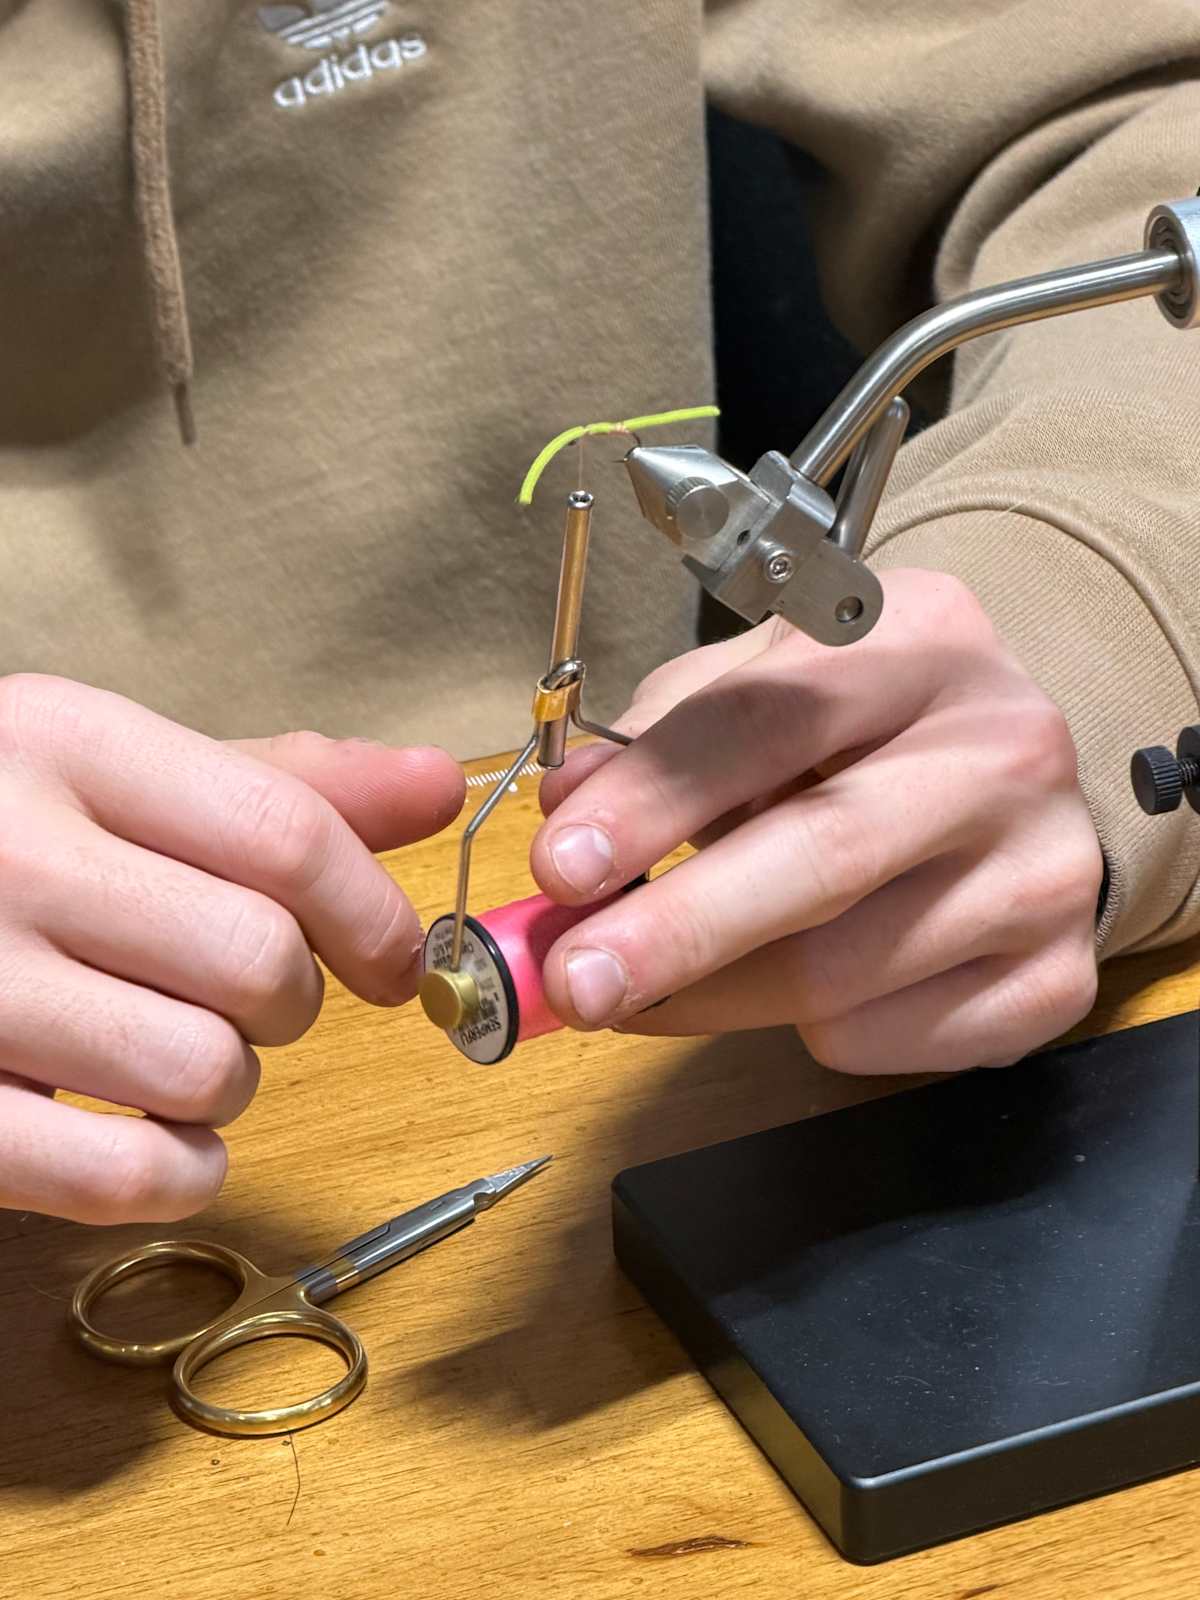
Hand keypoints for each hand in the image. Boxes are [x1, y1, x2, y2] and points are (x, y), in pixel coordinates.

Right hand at [0, 676, 462, 1222]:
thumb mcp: (113, 772)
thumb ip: (280, 782)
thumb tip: (440, 784)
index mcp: (64, 744)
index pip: (286, 834)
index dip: (374, 913)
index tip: (392, 957)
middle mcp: (8, 853)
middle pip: (260, 958)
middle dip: (292, 998)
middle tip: (244, 993)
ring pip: (207, 1071)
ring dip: (228, 1084)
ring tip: (173, 1050)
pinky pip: (128, 1177)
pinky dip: (178, 1171)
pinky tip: (155, 1134)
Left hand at [532, 569, 1102, 1074]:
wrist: (1012, 788)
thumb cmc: (863, 731)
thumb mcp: (767, 684)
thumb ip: (666, 734)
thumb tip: (569, 810)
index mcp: (924, 640)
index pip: (771, 719)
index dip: (654, 799)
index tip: (560, 866)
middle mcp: (1006, 749)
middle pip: (823, 855)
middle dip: (678, 930)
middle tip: (575, 983)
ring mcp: (1046, 872)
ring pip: (839, 973)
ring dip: (713, 996)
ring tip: (649, 987)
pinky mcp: (1057, 980)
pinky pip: (884, 1037)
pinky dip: (809, 1031)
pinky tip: (800, 987)